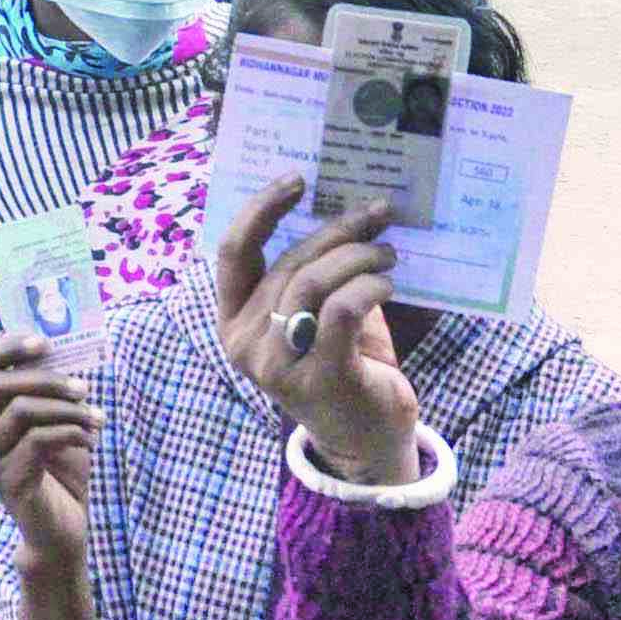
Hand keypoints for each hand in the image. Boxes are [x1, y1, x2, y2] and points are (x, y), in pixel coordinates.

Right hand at [0, 335, 96, 567]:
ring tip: (96, 419)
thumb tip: (65, 347)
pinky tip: (89, 441)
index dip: (8, 347)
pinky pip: (39, 440)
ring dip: (68, 409)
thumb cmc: (58, 470)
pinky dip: (71, 433)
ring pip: (22, 411)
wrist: (61, 527)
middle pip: (0, 385)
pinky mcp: (6, 481)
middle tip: (85, 388)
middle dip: (48, 380)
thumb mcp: (53, 422)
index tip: (45, 342)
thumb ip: (49, 391)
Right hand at [211, 177, 424, 485]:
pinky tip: (386, 285)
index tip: (297, 180)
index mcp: (233, 319)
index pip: (233, 251)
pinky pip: (340, 312)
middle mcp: (244, 342)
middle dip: (337, 232)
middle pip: (289, 263)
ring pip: (312, 283)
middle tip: (377, 215)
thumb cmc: (342, 364)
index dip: (261, 209)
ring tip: (387, 252)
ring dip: (358, 257)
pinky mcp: (317, 378)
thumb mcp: (318, 313)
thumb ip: (317, 270)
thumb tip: (350, 207)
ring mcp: (276, 364)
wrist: (365, 439)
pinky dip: (367, 288)